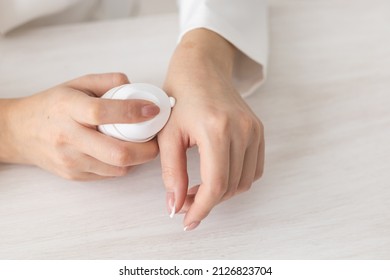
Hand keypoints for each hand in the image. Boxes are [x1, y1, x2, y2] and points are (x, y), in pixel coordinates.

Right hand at [0, 73, 159, 179]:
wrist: (21, 132)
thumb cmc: (53, 106)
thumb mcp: (77, 83)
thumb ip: (108, 81)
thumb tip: (137, 88)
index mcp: (68, 108)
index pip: (102, 112)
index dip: (133, 112)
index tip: (153, 110)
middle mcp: (68, 137)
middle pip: (116, 153)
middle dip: (146, 149)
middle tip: (156, 139)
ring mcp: (70, 161)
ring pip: (117, 168)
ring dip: (138, 158)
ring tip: (141, 145)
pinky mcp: (74, 176)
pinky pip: (109, 175)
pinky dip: (122, 165)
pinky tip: (122, 152)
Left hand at [158, 29, 264, 230]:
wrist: (201, 68)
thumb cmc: (179, 96)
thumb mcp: (168, 134)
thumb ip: (171, 173)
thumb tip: (175, 206)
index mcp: (217, 129)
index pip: (216, 184)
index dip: (201, 208)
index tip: (188, 221)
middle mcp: (242, 130)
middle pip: (231, 187)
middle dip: (207, 202)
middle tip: (184, 201)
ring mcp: (254, 130)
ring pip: (245, 182)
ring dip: (222, 193)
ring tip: (198, 188)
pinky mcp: (259, 131)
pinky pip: (254, 169)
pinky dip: (236, 180)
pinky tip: (217, 175)